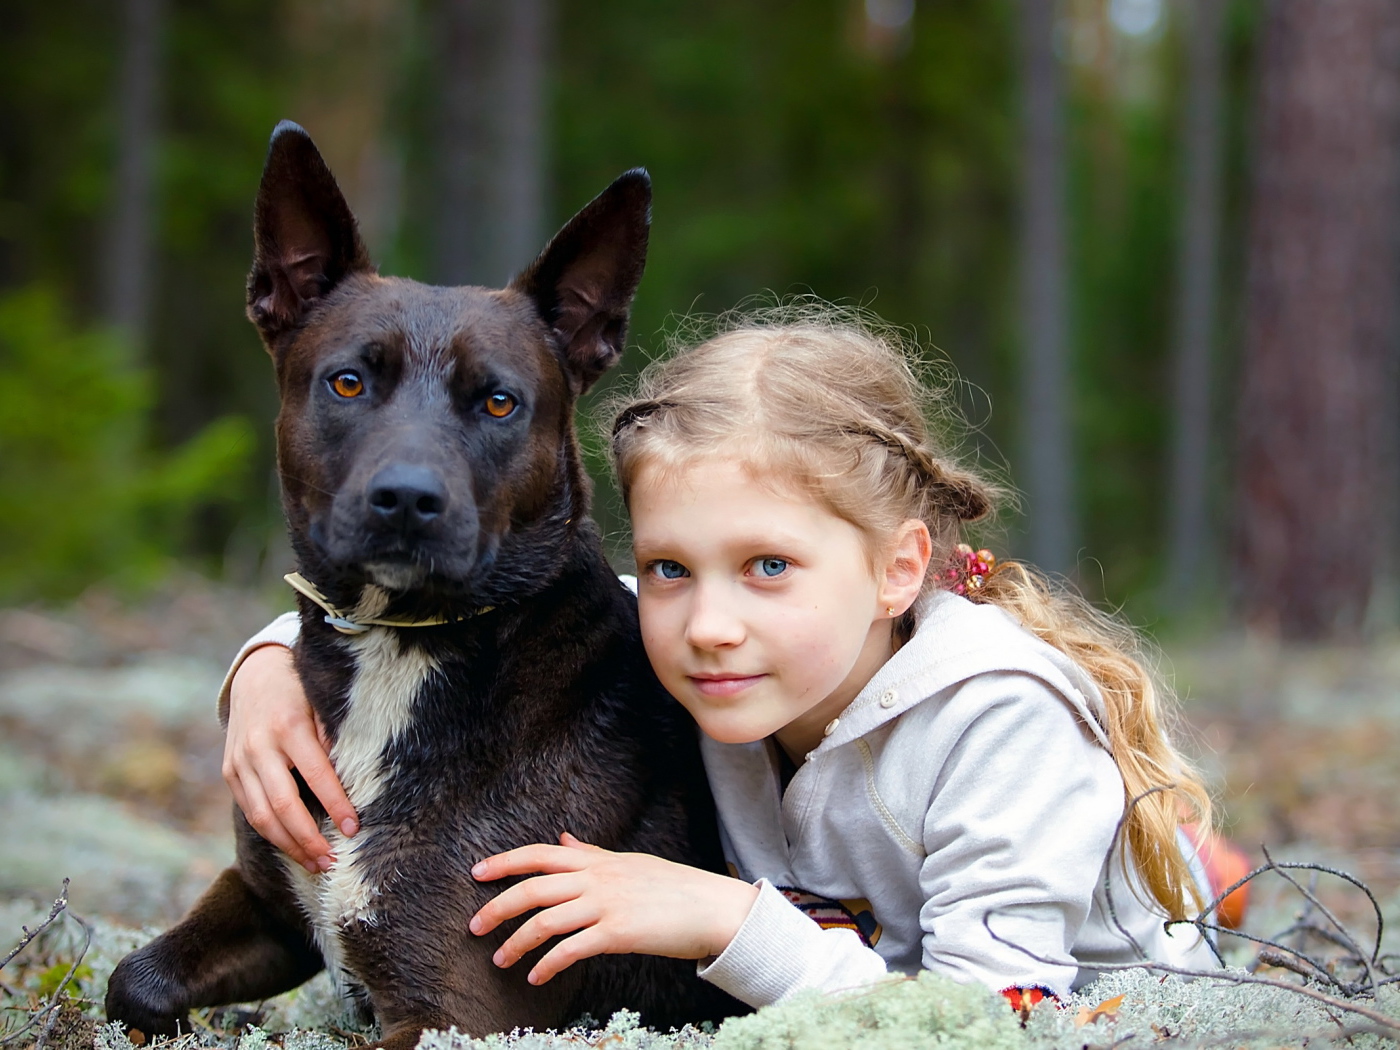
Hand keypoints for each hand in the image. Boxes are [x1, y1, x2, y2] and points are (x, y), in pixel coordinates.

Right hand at [222, 644, 357, 872]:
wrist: (255, 675)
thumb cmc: (300, 691)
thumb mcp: (321, 703)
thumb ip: (334, 737)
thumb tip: (352, 777)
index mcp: (288, 726)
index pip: (316, 774)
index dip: (335, 805)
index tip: (353, 829)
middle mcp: (259, 747)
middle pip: (282, 805)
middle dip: (307, 839)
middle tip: (331, 863)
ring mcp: (239, 761)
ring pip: (260, 815)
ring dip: (288, 845)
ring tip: (314, 864)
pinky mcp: (229, 772)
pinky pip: (248, 810)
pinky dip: (270, 832)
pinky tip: (292, 847)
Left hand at [468, 832, 758, 985]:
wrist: (711, 908)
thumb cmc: (672, 888)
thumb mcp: (628, 864)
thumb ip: (590, 854)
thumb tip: (562, 838)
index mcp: (596, 862)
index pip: (540, 855)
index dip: (505, 861)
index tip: (477, 873)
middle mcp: (597, 879)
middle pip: (533, 889)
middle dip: (497, 908)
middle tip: (473, 928)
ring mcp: (606, 905)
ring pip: (545, 921)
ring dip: (516, 943)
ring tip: (501, 961)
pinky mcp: (618, 933)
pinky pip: (571, 950)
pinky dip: (547, 965)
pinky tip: (536, 977)